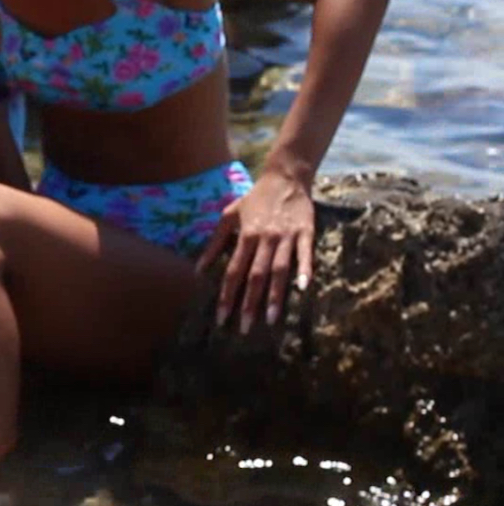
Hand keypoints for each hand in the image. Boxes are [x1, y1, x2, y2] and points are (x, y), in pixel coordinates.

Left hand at [196, 171, 315, 334]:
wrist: (285, 177)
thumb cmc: (254, 199)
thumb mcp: (229, 216)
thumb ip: (215, 243)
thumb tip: (198, 269)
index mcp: (245, 236)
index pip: (233, 271)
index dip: (227, 295)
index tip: (222, 317)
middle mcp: (265, 238)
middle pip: (256, 275)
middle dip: (249, 303)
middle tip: (244, 328)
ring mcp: (287, 236)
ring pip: (280, 270)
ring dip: (276, 295)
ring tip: (271, 319)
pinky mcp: (306, 233)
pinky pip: (306, 254)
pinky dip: (304, 270)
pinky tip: (303, 288)